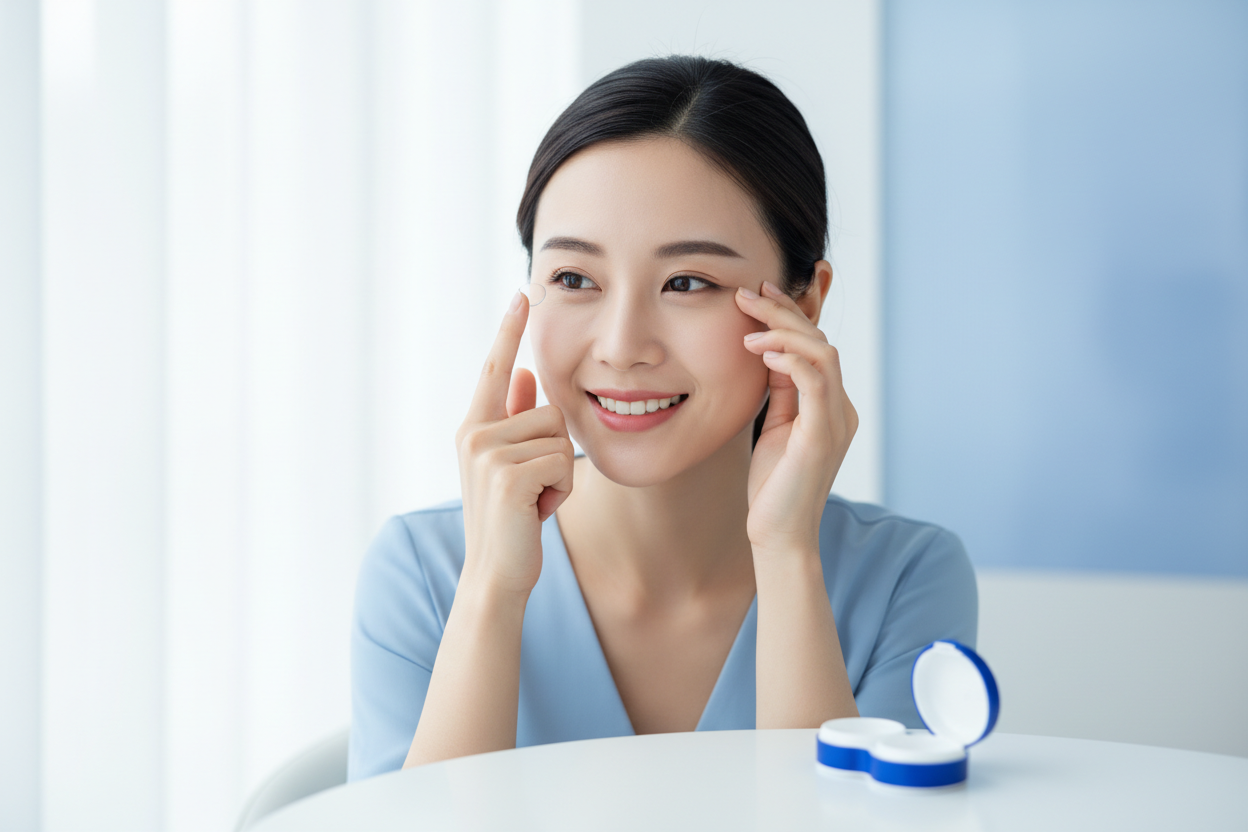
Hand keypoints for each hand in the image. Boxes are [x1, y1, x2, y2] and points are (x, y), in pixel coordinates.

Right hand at [455, 291, 574, 596]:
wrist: (496, 573)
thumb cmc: (510, 519)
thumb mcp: (511, 463)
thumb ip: (514, 417)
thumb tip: (527, 372)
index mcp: (474, 426)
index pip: (495, 368)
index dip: (509, 330)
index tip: (523, 292)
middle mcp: (474, 433)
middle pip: (551, 410)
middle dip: (556, 451)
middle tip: (532, 488)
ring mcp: (487, 454)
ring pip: (560, 437)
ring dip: (559, 475)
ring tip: (533, 501)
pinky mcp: (508, 477)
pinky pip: (562, 463)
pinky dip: (560, 492)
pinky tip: (536, 512)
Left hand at [736, 281, 857, 555]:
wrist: (779, 535)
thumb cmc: (773, 486)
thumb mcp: (775, 426)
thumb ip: (780, 390)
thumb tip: (770, 350)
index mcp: (830, 405)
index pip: (815, 346)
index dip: (790, 314)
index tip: (758, 292)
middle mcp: (841, 409)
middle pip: (820, 342)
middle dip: (784, 311)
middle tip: (747, 293)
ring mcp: (836, 421)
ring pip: (823, 354)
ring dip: (784, 332)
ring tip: (749, 326)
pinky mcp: (823, 436)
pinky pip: (816, 383)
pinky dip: (791, 360)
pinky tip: (763, 353)